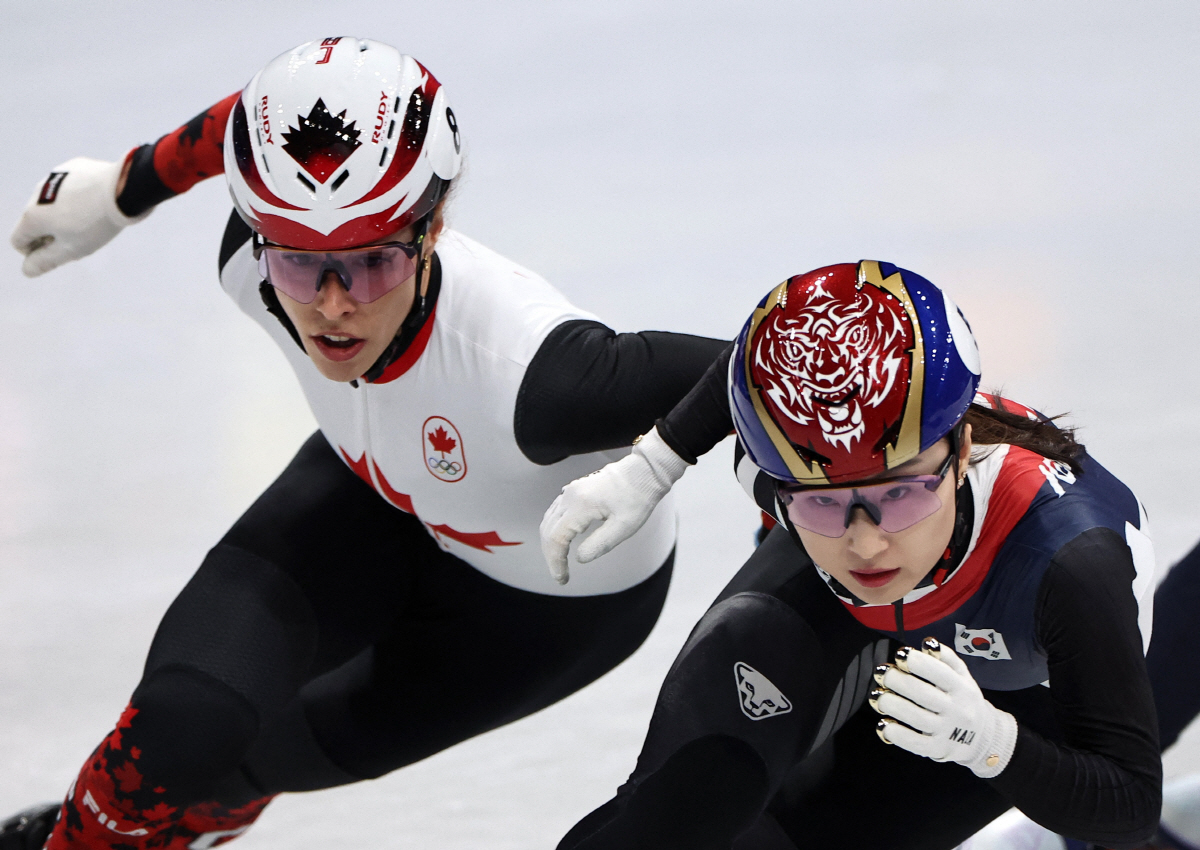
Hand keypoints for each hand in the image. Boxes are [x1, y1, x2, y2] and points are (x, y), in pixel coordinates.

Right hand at [10, 156, 148, 276]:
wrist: (122, 189)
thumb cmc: (96, 223)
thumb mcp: (71, 249)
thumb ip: (46, 261)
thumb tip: (27, 269)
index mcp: (32, 216)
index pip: (18, 241)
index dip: (35, 253)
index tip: (57, 253)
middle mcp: (37, 193)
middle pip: (35, 221)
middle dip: (50, 233)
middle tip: (79, 238)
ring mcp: (55, 177)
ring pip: (53, 202)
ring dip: (63, 214)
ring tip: (90, 220)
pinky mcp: (73, 167)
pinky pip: (70, 187)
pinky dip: (78, 197)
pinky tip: (97, 202)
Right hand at [541, 427, 688, 584]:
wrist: (643, 472)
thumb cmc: (638, 498)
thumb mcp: (624, 527)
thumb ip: (600, 544)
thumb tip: (580, 559)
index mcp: (580, 505)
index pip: (556, 539)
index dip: (556, 562)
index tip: (562, 578)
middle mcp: (570, 496)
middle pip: (548, 531)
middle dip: (551, 556)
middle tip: (562, 576)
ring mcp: (570, 491)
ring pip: (549, 521)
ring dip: (551, 544)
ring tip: (561, 563)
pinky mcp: (574, 490)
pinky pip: (555, 513)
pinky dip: (554, 531)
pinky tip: (562, 543)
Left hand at [870, 637, 1017, 777]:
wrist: (982, 737)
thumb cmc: (963, 699)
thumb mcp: (963, 676)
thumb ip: (946, 658)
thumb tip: (928, 643)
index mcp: (963, 688)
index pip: (940, 673)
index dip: (918, 662)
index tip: (900, 655)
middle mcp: (957, 710)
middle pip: (923, 694)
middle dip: (897, 681)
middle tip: (881, 673)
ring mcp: (947, 731)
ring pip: (917, 718)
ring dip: (892, 705)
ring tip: (877, 696)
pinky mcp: (938, 749)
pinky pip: (916, 744)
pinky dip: (898, 734)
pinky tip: (883, 724)